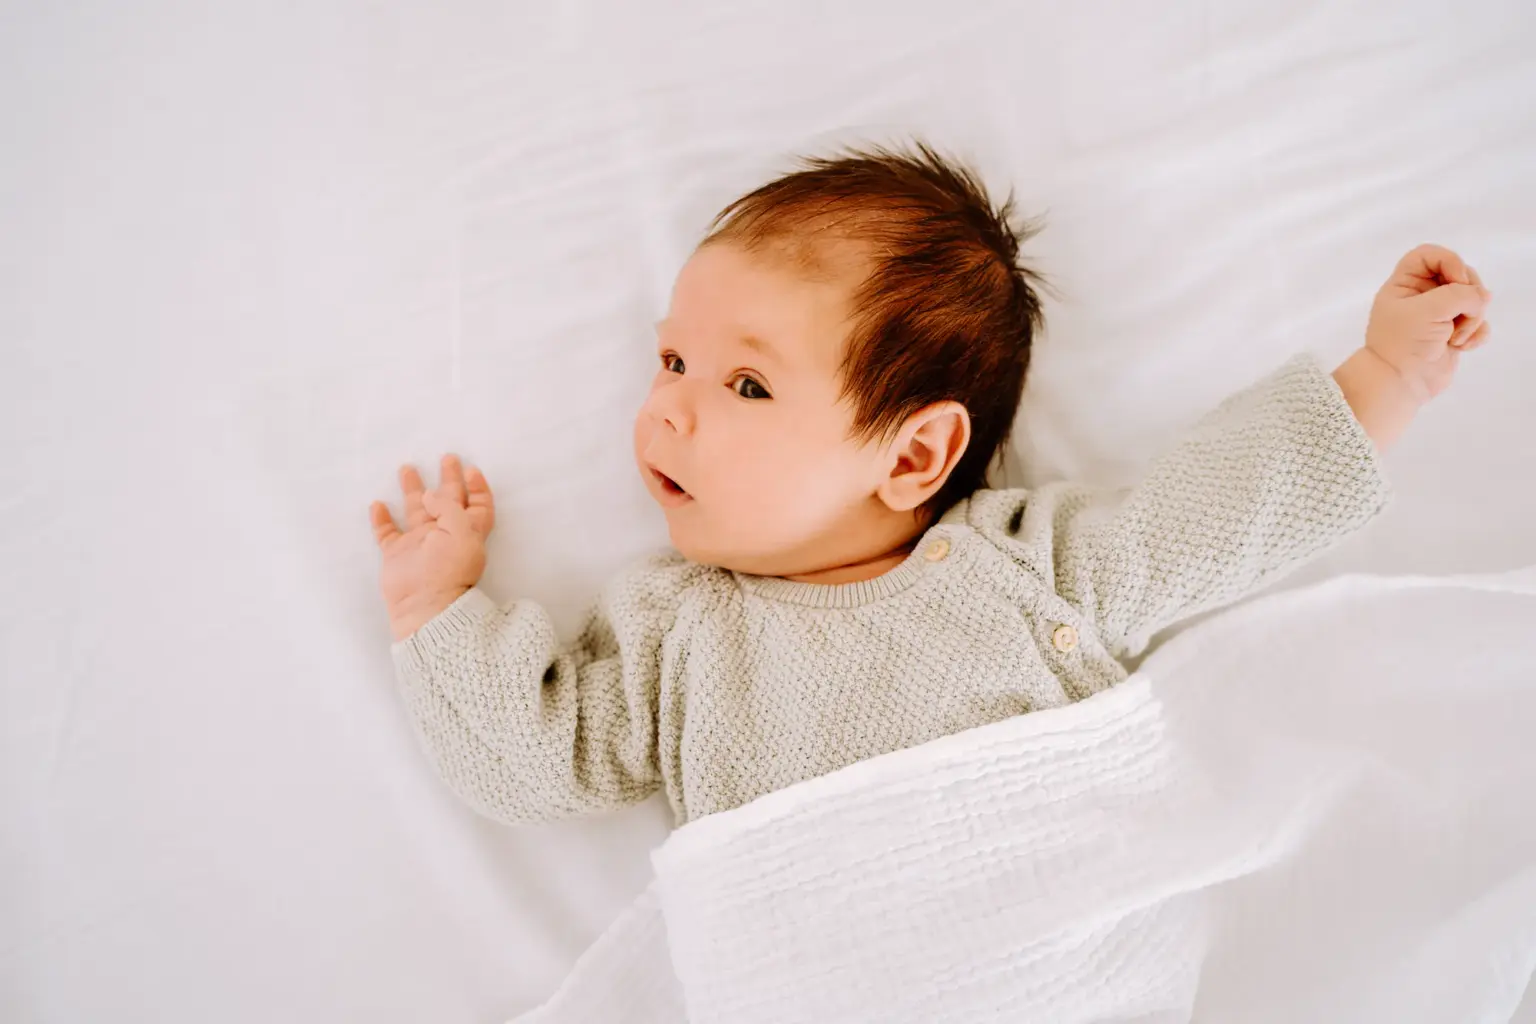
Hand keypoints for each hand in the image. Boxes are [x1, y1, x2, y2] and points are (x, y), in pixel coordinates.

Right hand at [369, 454, 495, 640]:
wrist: (424, 603)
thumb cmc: (450, 568)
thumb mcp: (461, 531)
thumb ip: (448, 506)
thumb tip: (429, 495)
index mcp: (468, 531)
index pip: (478, 505)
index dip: (477, 487)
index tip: (471, 470)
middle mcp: (445, 534)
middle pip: (448, 501)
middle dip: (449, 479)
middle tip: (447, 457)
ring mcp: (420, 544)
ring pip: (416, 510)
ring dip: (412, 490)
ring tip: (406, 468)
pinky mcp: (397, 554)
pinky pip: (387, 533)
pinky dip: (382, 519)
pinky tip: (378, 504)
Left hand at [1364, 244, 1492, 401]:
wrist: (1399, 384)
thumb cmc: (1403, 343)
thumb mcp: (1427, 310)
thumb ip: (1460, 294)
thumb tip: (1483, 296)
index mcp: (1404, 285)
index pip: (1428, 255)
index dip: (1449, 260)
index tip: (1457, 279)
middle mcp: (1421, 296)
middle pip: (1459, 274)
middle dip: (1467, 293)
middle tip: (1462, 312)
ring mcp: (1439, 315)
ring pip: (1473, 299)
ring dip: (1472, 317)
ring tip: (1456, 337)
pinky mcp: (1453, 333)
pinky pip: (1478, 322)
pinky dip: (1476, 333)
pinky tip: (1462, 347)